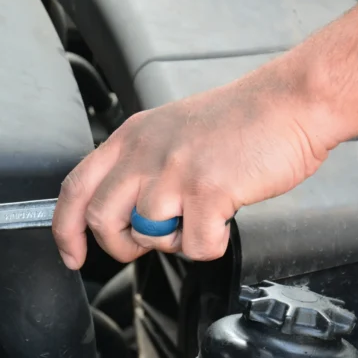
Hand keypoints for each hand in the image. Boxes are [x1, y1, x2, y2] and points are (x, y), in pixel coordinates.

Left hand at [52, 62, 333, 269]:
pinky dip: (211, 244)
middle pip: (102, 218)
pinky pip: (195, 246)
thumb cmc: (243, 120)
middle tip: (146, 245)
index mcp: (133, 138)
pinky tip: (224, 218)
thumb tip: (129, 214)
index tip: (72, 254)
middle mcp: (146, 153)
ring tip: (200, 217)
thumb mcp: (174, 132)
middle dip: (120, 246)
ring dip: (175, 241)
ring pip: (149, 236)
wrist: (291, 103)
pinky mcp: (208, 191)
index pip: (76, 186)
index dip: (66, 228)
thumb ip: (144, 167)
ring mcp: (175, 172)